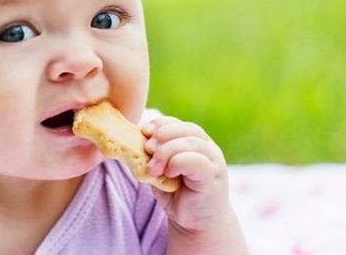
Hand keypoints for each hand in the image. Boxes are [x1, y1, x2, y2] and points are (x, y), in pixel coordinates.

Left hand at [142, 116, 246, 253]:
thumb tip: (131, 141)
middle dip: (161, 136)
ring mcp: (213, 160)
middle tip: (147, 150)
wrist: (195, 222)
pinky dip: (178, 163)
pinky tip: (169, 173)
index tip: (144, 132)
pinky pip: (197, 161)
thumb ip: (151, 155)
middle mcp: (207, 147)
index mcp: (194, 141)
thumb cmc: (176, 194)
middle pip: (184, 129)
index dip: (160, 124)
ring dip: (166, 152)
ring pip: (189, 143)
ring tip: (154, 168)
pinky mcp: (214, 175)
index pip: (177, 123)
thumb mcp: (159, 170)